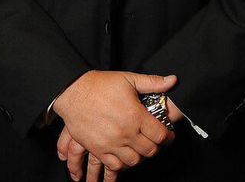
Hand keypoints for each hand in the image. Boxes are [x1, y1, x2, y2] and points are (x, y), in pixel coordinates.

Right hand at [52, 71, 176, 181]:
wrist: (72, 92)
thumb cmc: (99, 84)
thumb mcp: (128, 78)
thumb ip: (152, 82)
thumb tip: (172, 81)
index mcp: (135, 116)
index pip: (160, 135)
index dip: (168, 137)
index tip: (169, 136)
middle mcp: (125, 133)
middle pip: (149, 150)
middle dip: (155, 147)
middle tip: (155, 142)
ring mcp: (111, 143)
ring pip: (133, 161)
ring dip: (139, 156)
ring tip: (139, 148)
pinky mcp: (98, 149)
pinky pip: (114, 166)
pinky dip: (121, 165)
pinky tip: (123, 157)